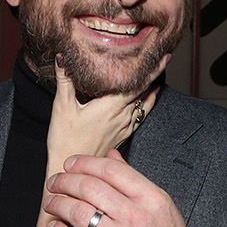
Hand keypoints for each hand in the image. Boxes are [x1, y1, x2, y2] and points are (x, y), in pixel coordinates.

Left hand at [42, 151, 215, 226]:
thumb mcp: (162, 208)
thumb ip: (134, 182)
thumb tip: (112, 155)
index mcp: (152, 199)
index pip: (110, 169)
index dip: (84, 163)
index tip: (70, 164)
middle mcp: (136, 218)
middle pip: (89, 188)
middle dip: (64, 181)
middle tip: (54, 183)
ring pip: (78, 212)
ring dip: (57, 204)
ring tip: (51, 203)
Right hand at [45, 55, 166, 176]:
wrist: (69, 169)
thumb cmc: (65, 140)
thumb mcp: (62, 107)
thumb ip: (64, 80)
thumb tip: (62, 57)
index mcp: (110, 106)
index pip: (138, 84)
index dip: (152, 69)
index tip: (165, 56)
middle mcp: (122, 116)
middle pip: (144, 92)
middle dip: (154, 74)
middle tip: (163, 58)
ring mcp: (124, 127)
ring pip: (144, 104)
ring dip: (151, 89)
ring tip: (158, 75)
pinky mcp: (122, 135)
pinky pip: (140, 116)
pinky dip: (146, 103)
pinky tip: (148, 100)